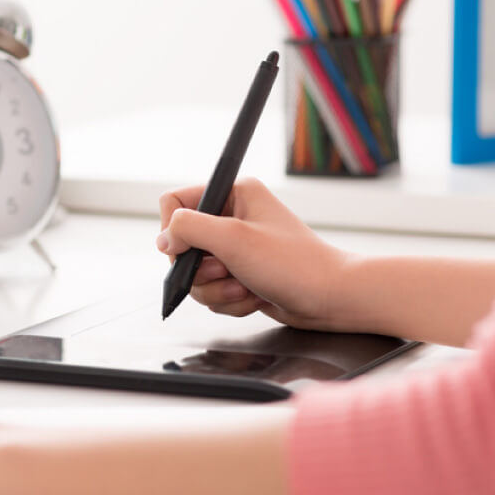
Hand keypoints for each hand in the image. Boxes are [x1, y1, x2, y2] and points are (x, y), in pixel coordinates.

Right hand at [156, 178, 351, 330]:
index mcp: (233, 193)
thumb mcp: (234, 239)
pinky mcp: (240, 274)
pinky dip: (228, 300)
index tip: (186, 253)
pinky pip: (212, 291)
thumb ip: (189, 229)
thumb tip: (163, 239)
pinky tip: (253, 297)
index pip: (176, 203)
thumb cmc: (294, 264)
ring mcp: (236, 248)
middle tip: (227, 272)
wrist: (331, 299)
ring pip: (195, 274)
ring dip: (216, 289)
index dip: (174, 232)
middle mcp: (233, 217)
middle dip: (201, 270)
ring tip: (244, 287)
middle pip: (183, 245)